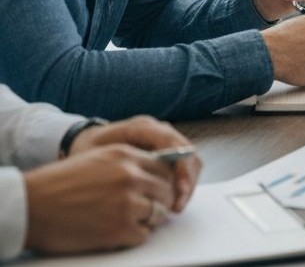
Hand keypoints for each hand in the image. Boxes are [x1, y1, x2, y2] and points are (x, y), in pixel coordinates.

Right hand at [24, 145, 176, 253]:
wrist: (31, 206)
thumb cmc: (59, 184)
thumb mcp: (97, 159)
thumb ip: (128, 163)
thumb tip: (153, 176)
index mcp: (126, 155)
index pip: (164, 167)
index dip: (163, 181)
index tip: (157, 191)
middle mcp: (131, 176)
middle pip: (166, 190)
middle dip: (159, 201)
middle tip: (147, 209)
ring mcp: (127, 203)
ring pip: (159, 213)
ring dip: (148, 219)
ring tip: (130, 221)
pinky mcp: (119, 229)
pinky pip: (143, 234)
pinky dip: (134, 236)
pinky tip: (118, 232)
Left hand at [69, 116, 200, 212]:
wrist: (84, 142)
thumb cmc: (87, 150)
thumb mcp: (96, 156)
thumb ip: (119, 165)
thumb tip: (141, 183)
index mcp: (142, 127)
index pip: (172, 143)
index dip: (180, 167)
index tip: (177, 192)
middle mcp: (159, 130)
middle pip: (187, 152)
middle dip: (187, 180)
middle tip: (177, 206)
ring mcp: (164, 140)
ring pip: (190, 160)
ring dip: (187, 185)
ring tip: (175, 207)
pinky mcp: (166, 152)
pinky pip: (184, 167)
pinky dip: (182, 185)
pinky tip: (171, 202)